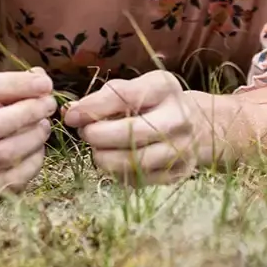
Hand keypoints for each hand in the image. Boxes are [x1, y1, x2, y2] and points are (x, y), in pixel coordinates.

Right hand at [0, 67, 58, 198]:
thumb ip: (16, 85)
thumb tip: (42, 80)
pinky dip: (33, 162)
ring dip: (33, 137)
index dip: (16, 85)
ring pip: (3, 153)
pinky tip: (39, 149)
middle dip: (27, 112)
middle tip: (49, 105)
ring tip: (45, 126)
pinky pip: (13, 178)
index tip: (44, 83)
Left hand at [60, 70, 200, 184]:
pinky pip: (138, 179)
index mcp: (164, 88)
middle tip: (85, 134)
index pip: (125, 97)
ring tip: (97, 149)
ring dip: (104, 158)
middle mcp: (178, 118)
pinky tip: (115, 159)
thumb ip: (101, 98)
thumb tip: (70, 114)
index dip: (93, 108)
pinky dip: (118, 172)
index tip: (71, 117)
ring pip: (134, 162)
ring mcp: (181, 149)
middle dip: (98, 136)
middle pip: (132, 133)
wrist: (196, 125)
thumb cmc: (152, 103)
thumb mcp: (132, 88)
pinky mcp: (177, 173)